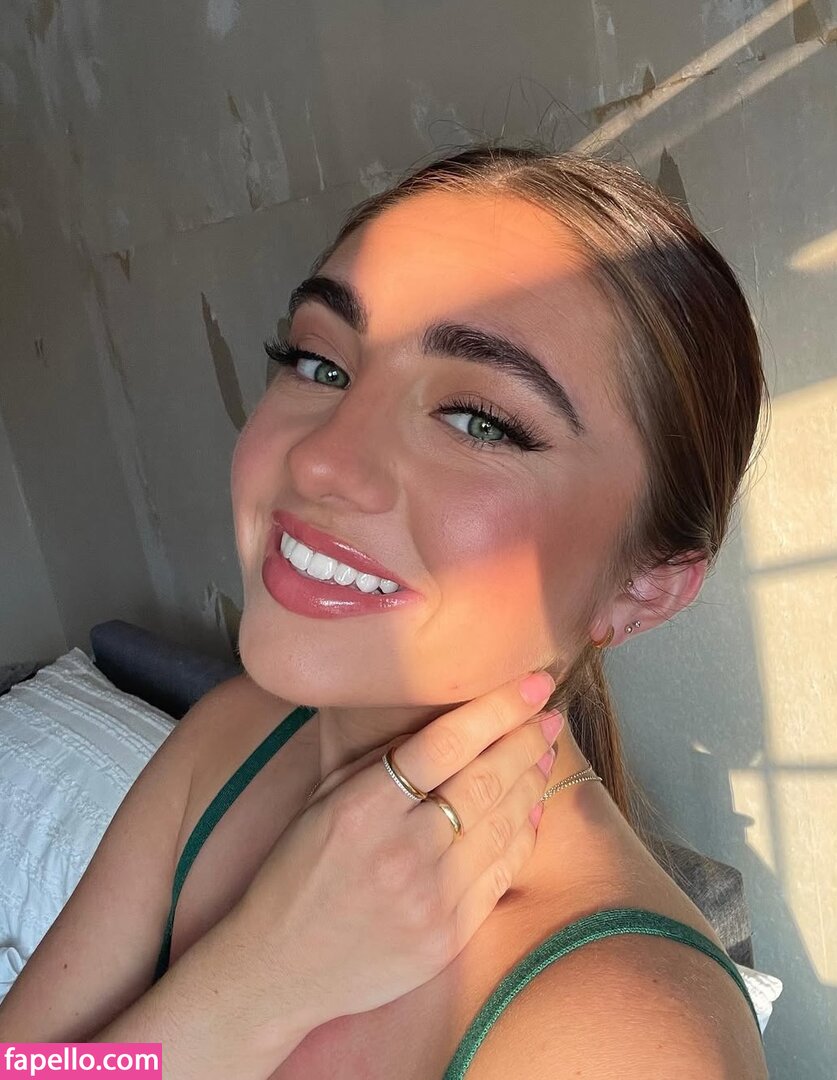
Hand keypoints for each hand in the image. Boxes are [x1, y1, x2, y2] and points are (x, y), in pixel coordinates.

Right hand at [231, 672, 563, 1032]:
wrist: (278, 968)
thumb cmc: (298, 872)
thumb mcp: (324, 802)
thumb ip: (378, 763)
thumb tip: (445, 723)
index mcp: (363, 806)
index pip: (446, 743)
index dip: (498, 709)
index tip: (532, 684)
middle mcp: (400, 848)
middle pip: (484, 780)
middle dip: (527, 740)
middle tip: (551, 716)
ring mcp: (429, 897)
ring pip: (502, 824)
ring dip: (531, 782)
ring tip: (545, 755)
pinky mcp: (447, 936)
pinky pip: (501, 874)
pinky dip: (524, 835)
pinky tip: (533, 809)